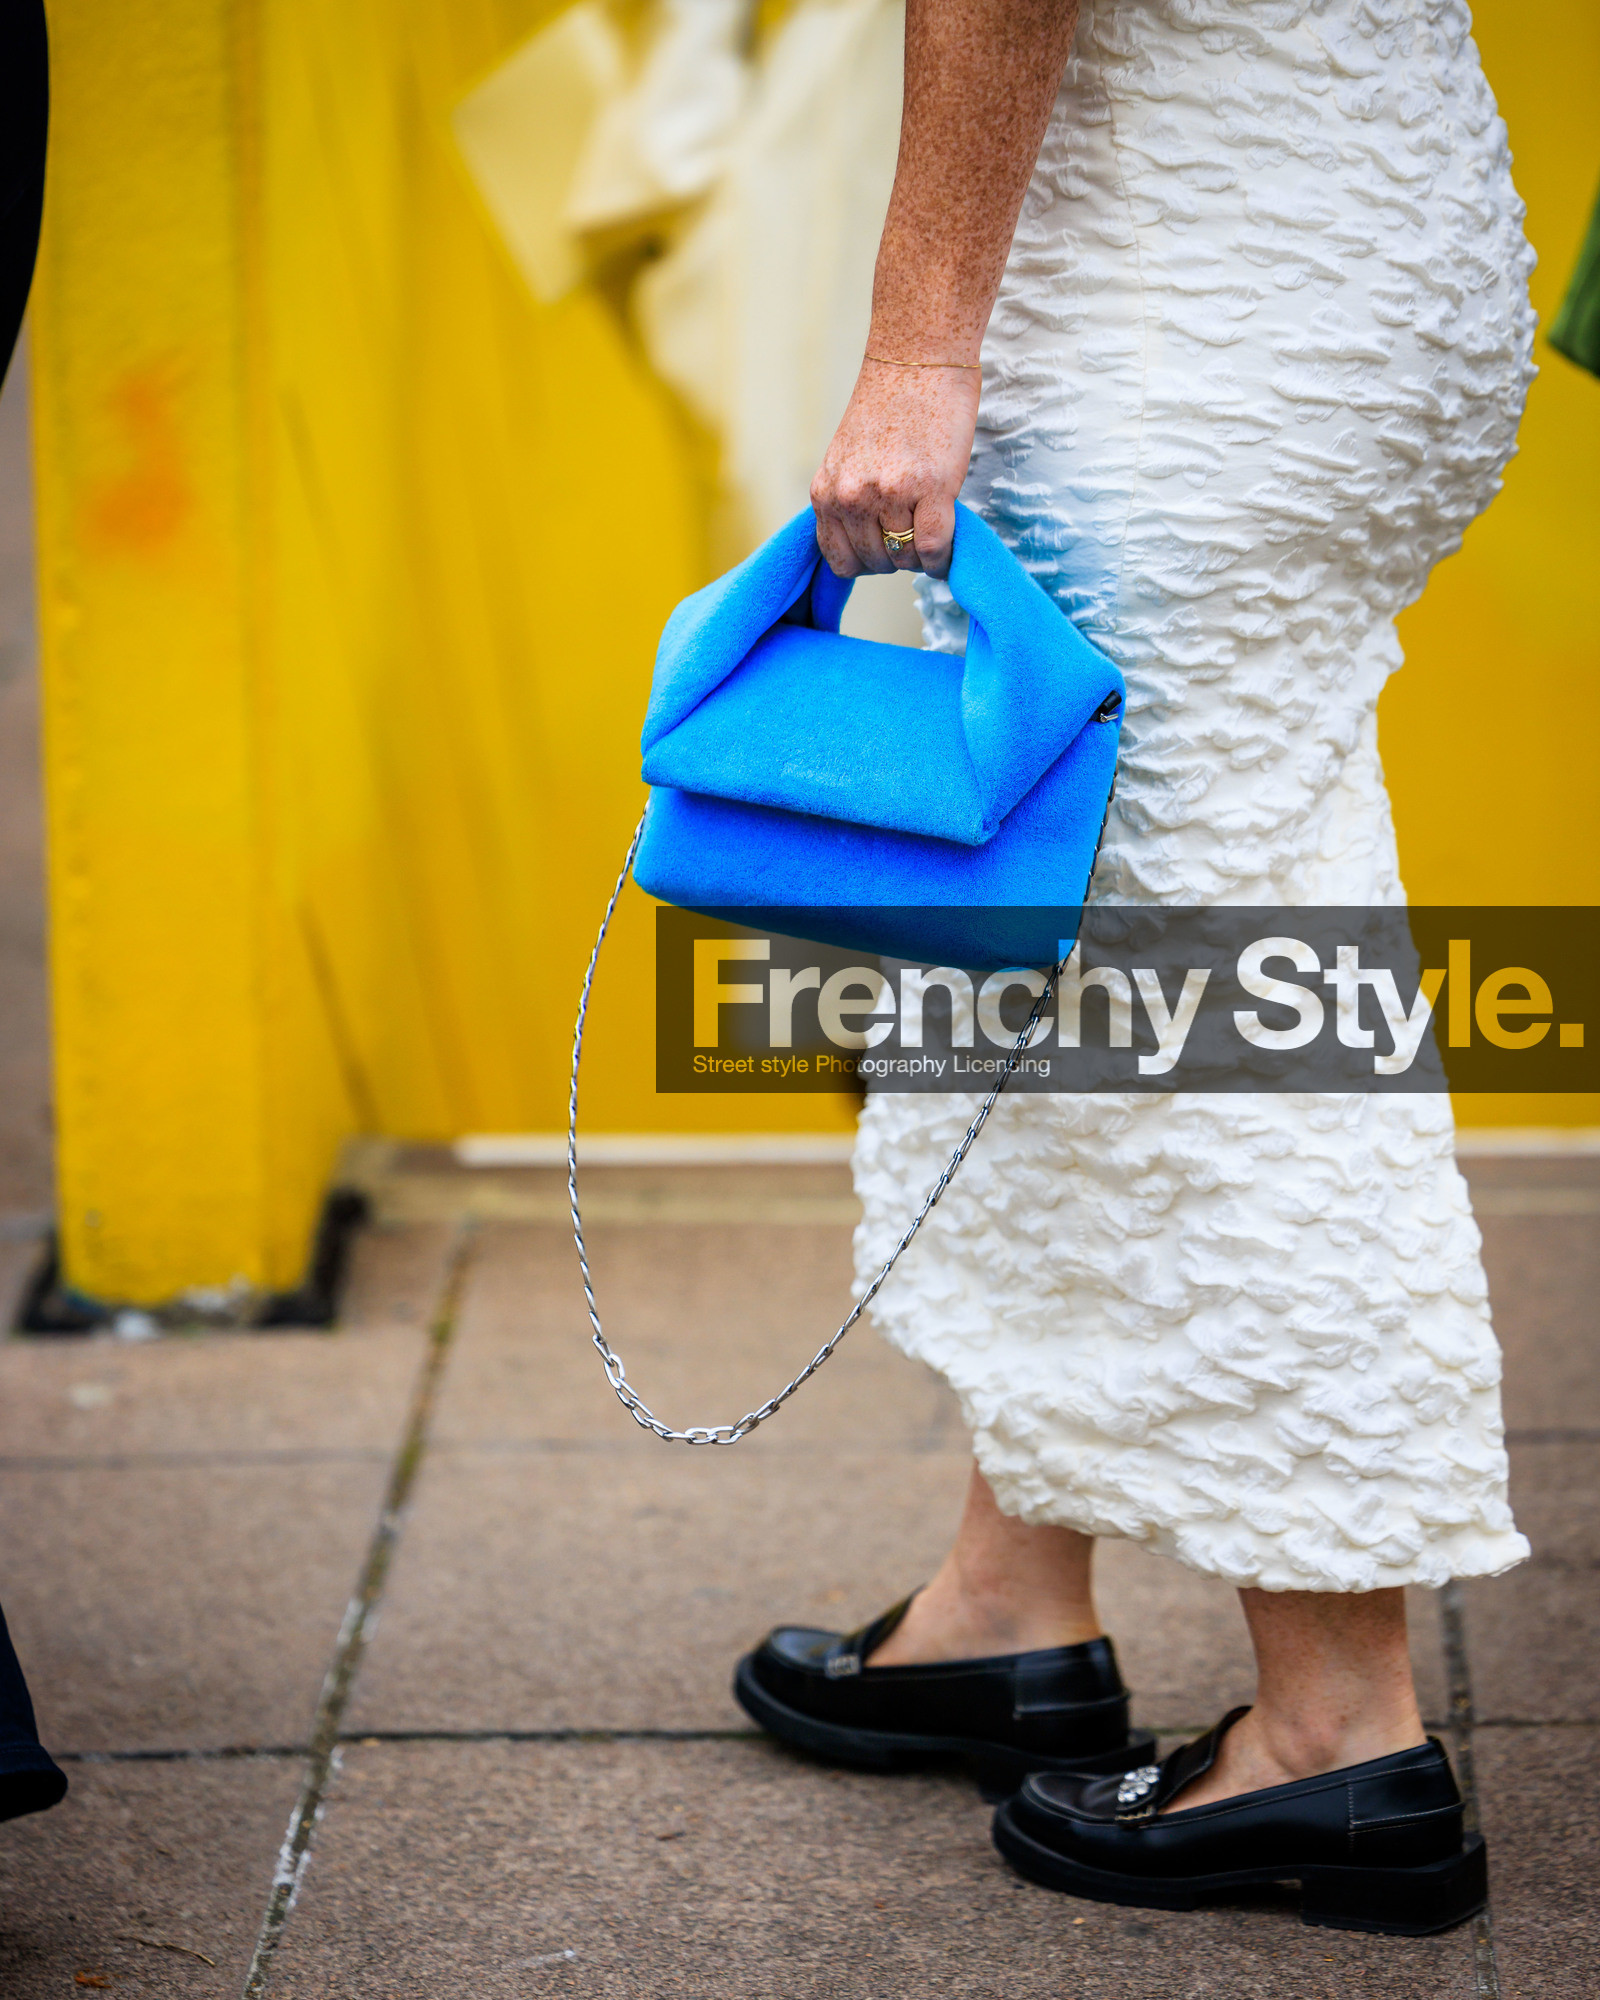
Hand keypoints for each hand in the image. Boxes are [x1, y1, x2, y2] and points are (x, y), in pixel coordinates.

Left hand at [809, 359, 979, 579]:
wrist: (918, 359)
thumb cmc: (890, 406)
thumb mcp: (848, 459)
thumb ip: (850, 500)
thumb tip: (871, 546)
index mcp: (826, 491)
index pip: (840, 559)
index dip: (867, 560)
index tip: (885, 544)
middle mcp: (850, 496)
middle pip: (876, 563)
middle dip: (898, 555)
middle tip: (915, 529)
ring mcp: (889, 494)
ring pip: (907, 559)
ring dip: (923, 554)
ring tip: (931, 525)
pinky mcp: (929, 489)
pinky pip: (934, 549)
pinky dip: (944, 556)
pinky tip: (949, 542)